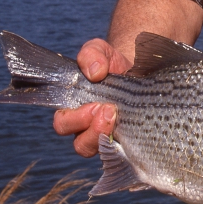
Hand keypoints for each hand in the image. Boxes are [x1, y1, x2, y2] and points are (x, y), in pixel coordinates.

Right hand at [53, 39, 132, 156]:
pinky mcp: (129, 142)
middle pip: (81, 145)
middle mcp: (89, 129)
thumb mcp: (100, 51)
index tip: (94, 105)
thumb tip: (95, 72)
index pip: (63, 125)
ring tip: (119, 115)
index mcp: (75, 111)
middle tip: (109, 109)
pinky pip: (125, 152)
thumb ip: (91, 54)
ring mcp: (110, 137)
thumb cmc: (112, 64)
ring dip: (110, 135)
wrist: (138, 70)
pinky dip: (130, 142)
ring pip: (103, 150)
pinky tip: (137, 126)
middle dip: (94, 129)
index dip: (74, 120)